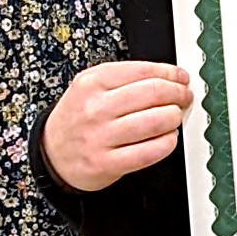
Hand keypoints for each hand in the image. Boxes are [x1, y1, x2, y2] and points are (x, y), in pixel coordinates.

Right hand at [42, 60, 191, 192]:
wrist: (52, 155)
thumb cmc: (78, 117)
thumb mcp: (91, 85)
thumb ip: (127, 77)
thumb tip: (171, 76)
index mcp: (93, 82)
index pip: (145, 71)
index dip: (172, 74)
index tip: (182, 78)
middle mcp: (96, 108)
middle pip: (154, 93)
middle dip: (178, 94)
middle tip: (184, 97)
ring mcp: (100, 137)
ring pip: (155, 121)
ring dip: (174, 118)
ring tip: (174, 117)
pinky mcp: (106, 164)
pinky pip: (149, 152)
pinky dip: (167, 143)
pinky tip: (167, 139)